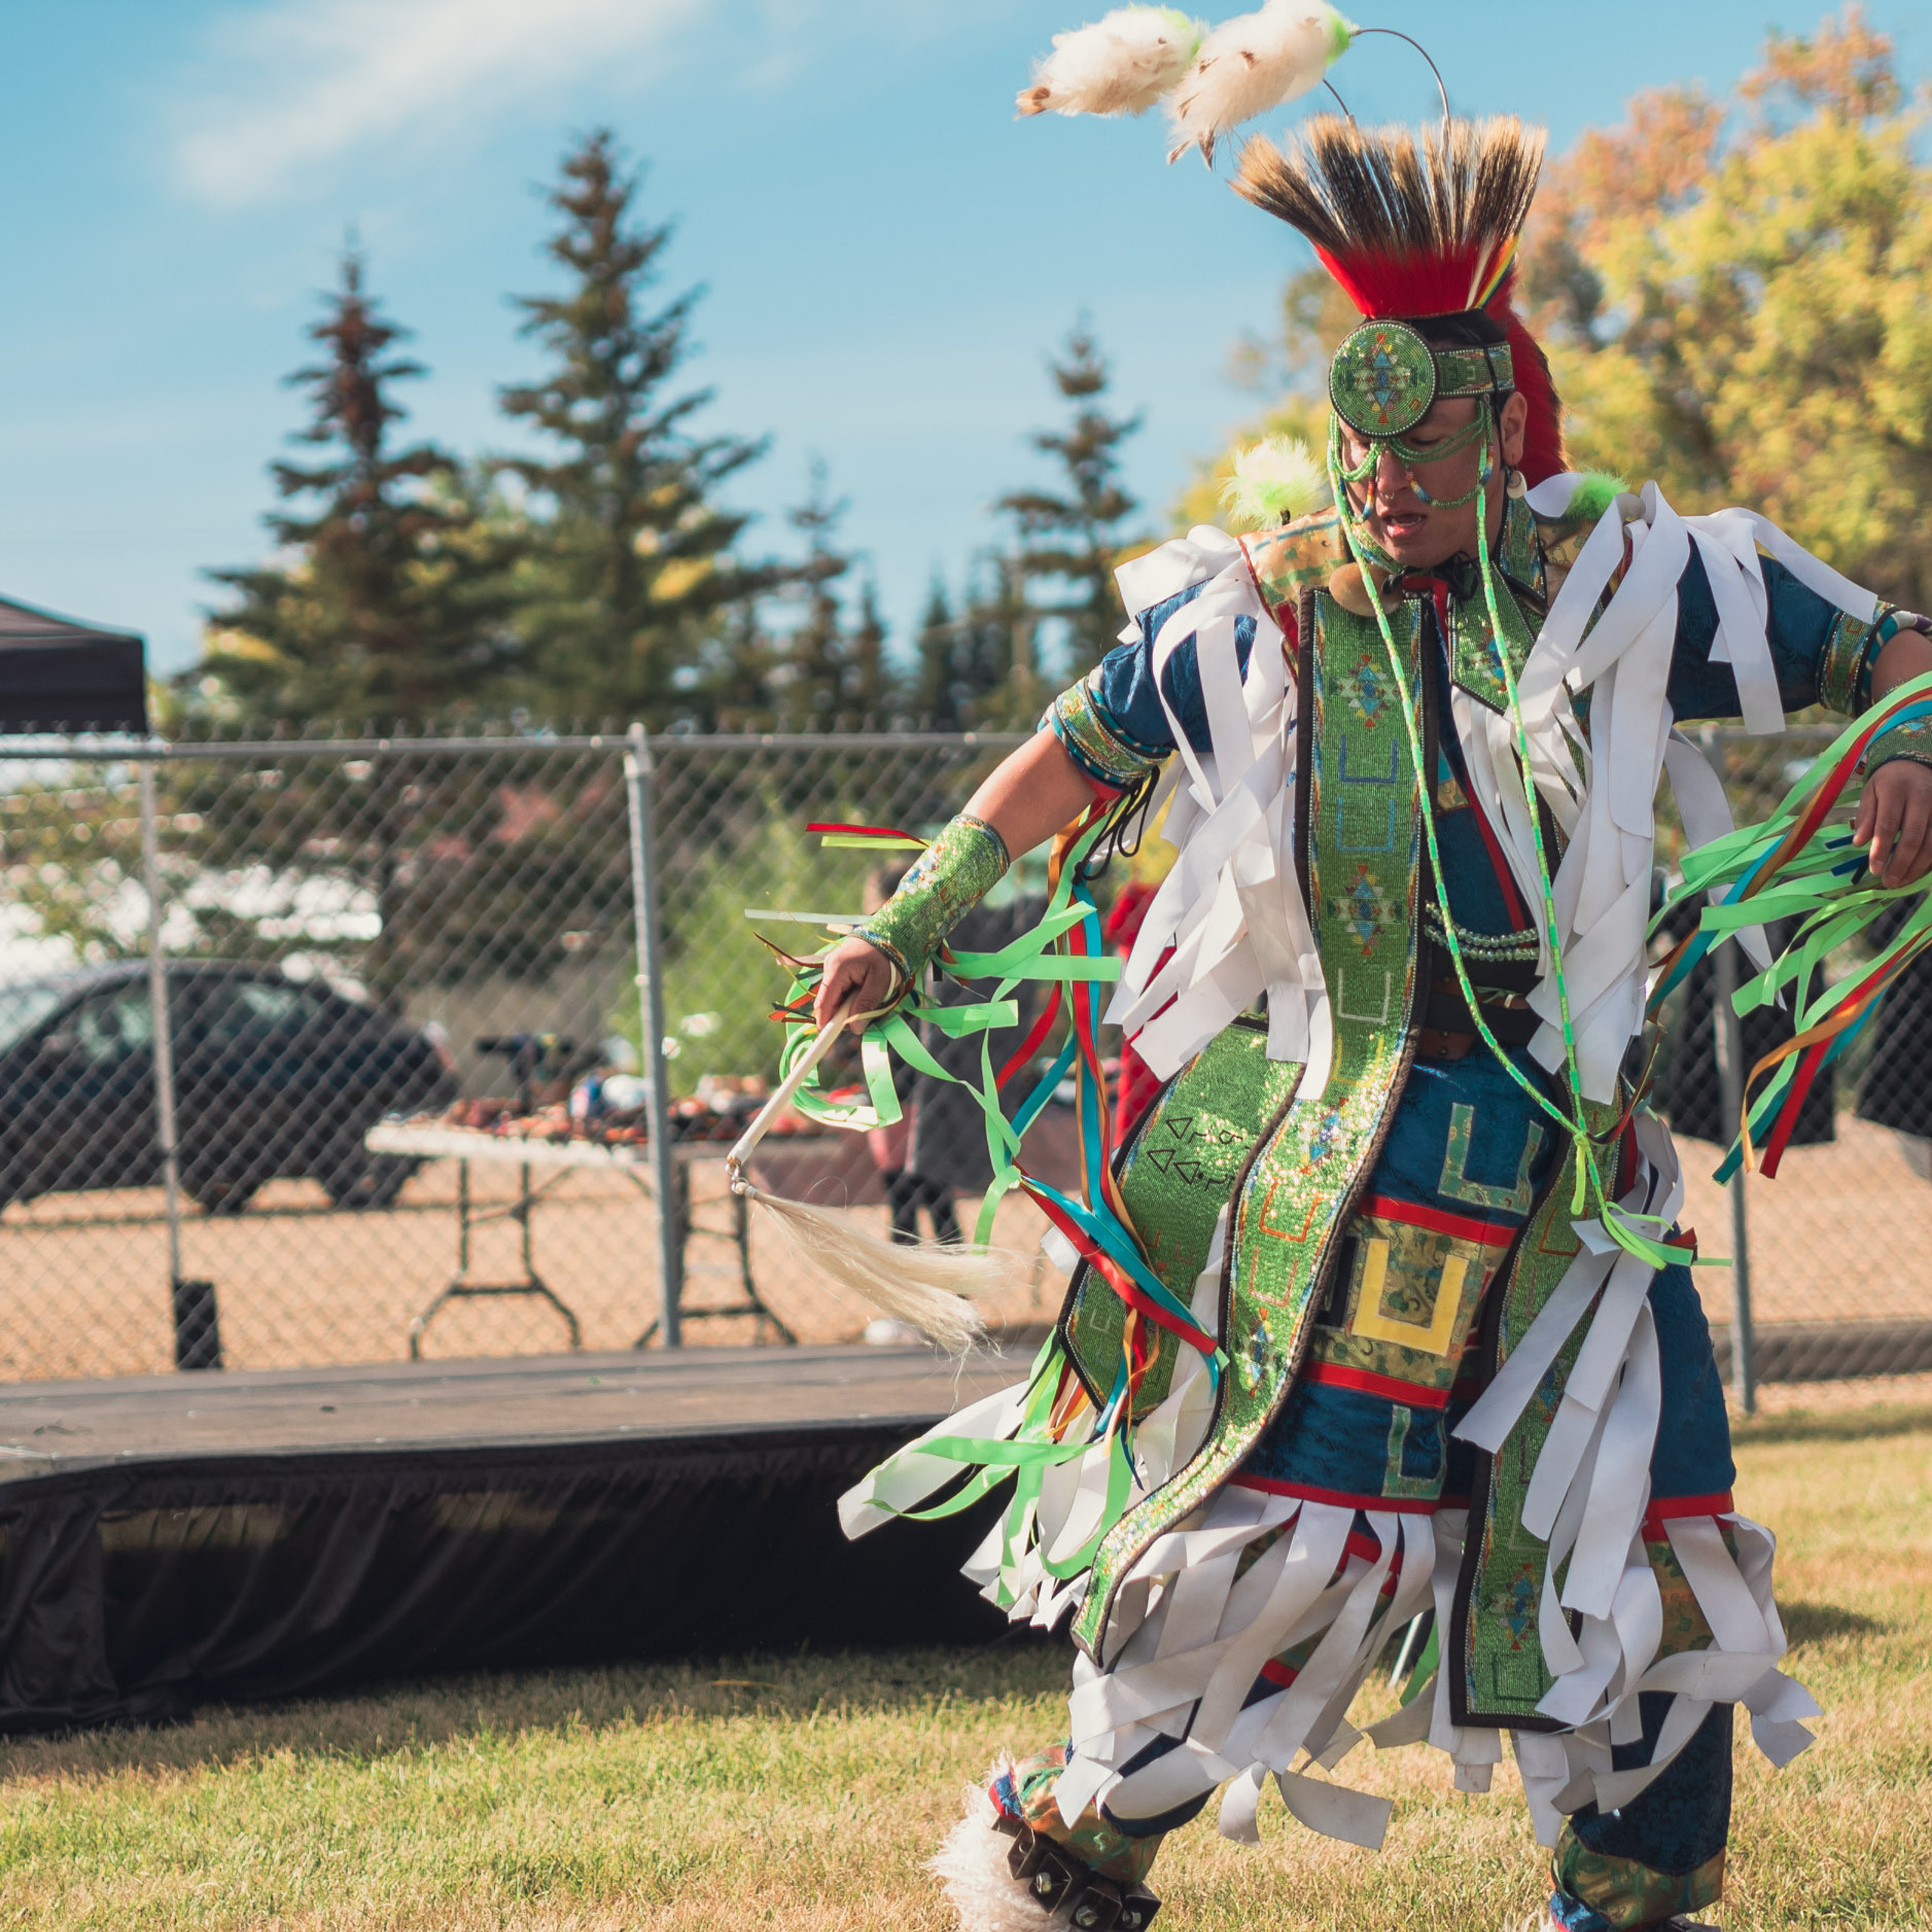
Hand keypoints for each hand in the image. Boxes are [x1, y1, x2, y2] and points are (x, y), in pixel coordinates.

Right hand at [814, 936, 897, 1029]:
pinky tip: (864, 993)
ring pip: (834, 996)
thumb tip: (854, 1029)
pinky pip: (840, 989)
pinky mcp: (839, 968)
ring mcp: (833, 966)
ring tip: (869, 1000)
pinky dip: (849, 997)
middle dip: (840, 1015)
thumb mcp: (881, 983)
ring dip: (847, 1006)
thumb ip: (866, 1005)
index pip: (824, 1003)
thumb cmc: (888, 955)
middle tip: (861, 1019)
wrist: (891, 931)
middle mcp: (830, 967)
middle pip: (827, 1001)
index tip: (825, 1042)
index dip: (824, 1023)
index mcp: (837, 969)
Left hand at [1852, 758, 1931, 886]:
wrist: (1917, 763)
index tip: (1875, 870)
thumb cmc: (1889, 782)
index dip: (1881, 849)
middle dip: (1901, 863)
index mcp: (1896, 789)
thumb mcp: (1870, 791)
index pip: (1888, 824)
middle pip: (1914, 836)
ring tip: (1901, 882)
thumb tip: (1859, 843)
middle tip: (1889, 882)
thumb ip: (1866, 816)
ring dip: (1917, 866)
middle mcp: (1922, 797)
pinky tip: (1917, 871)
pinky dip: (1930, 859)